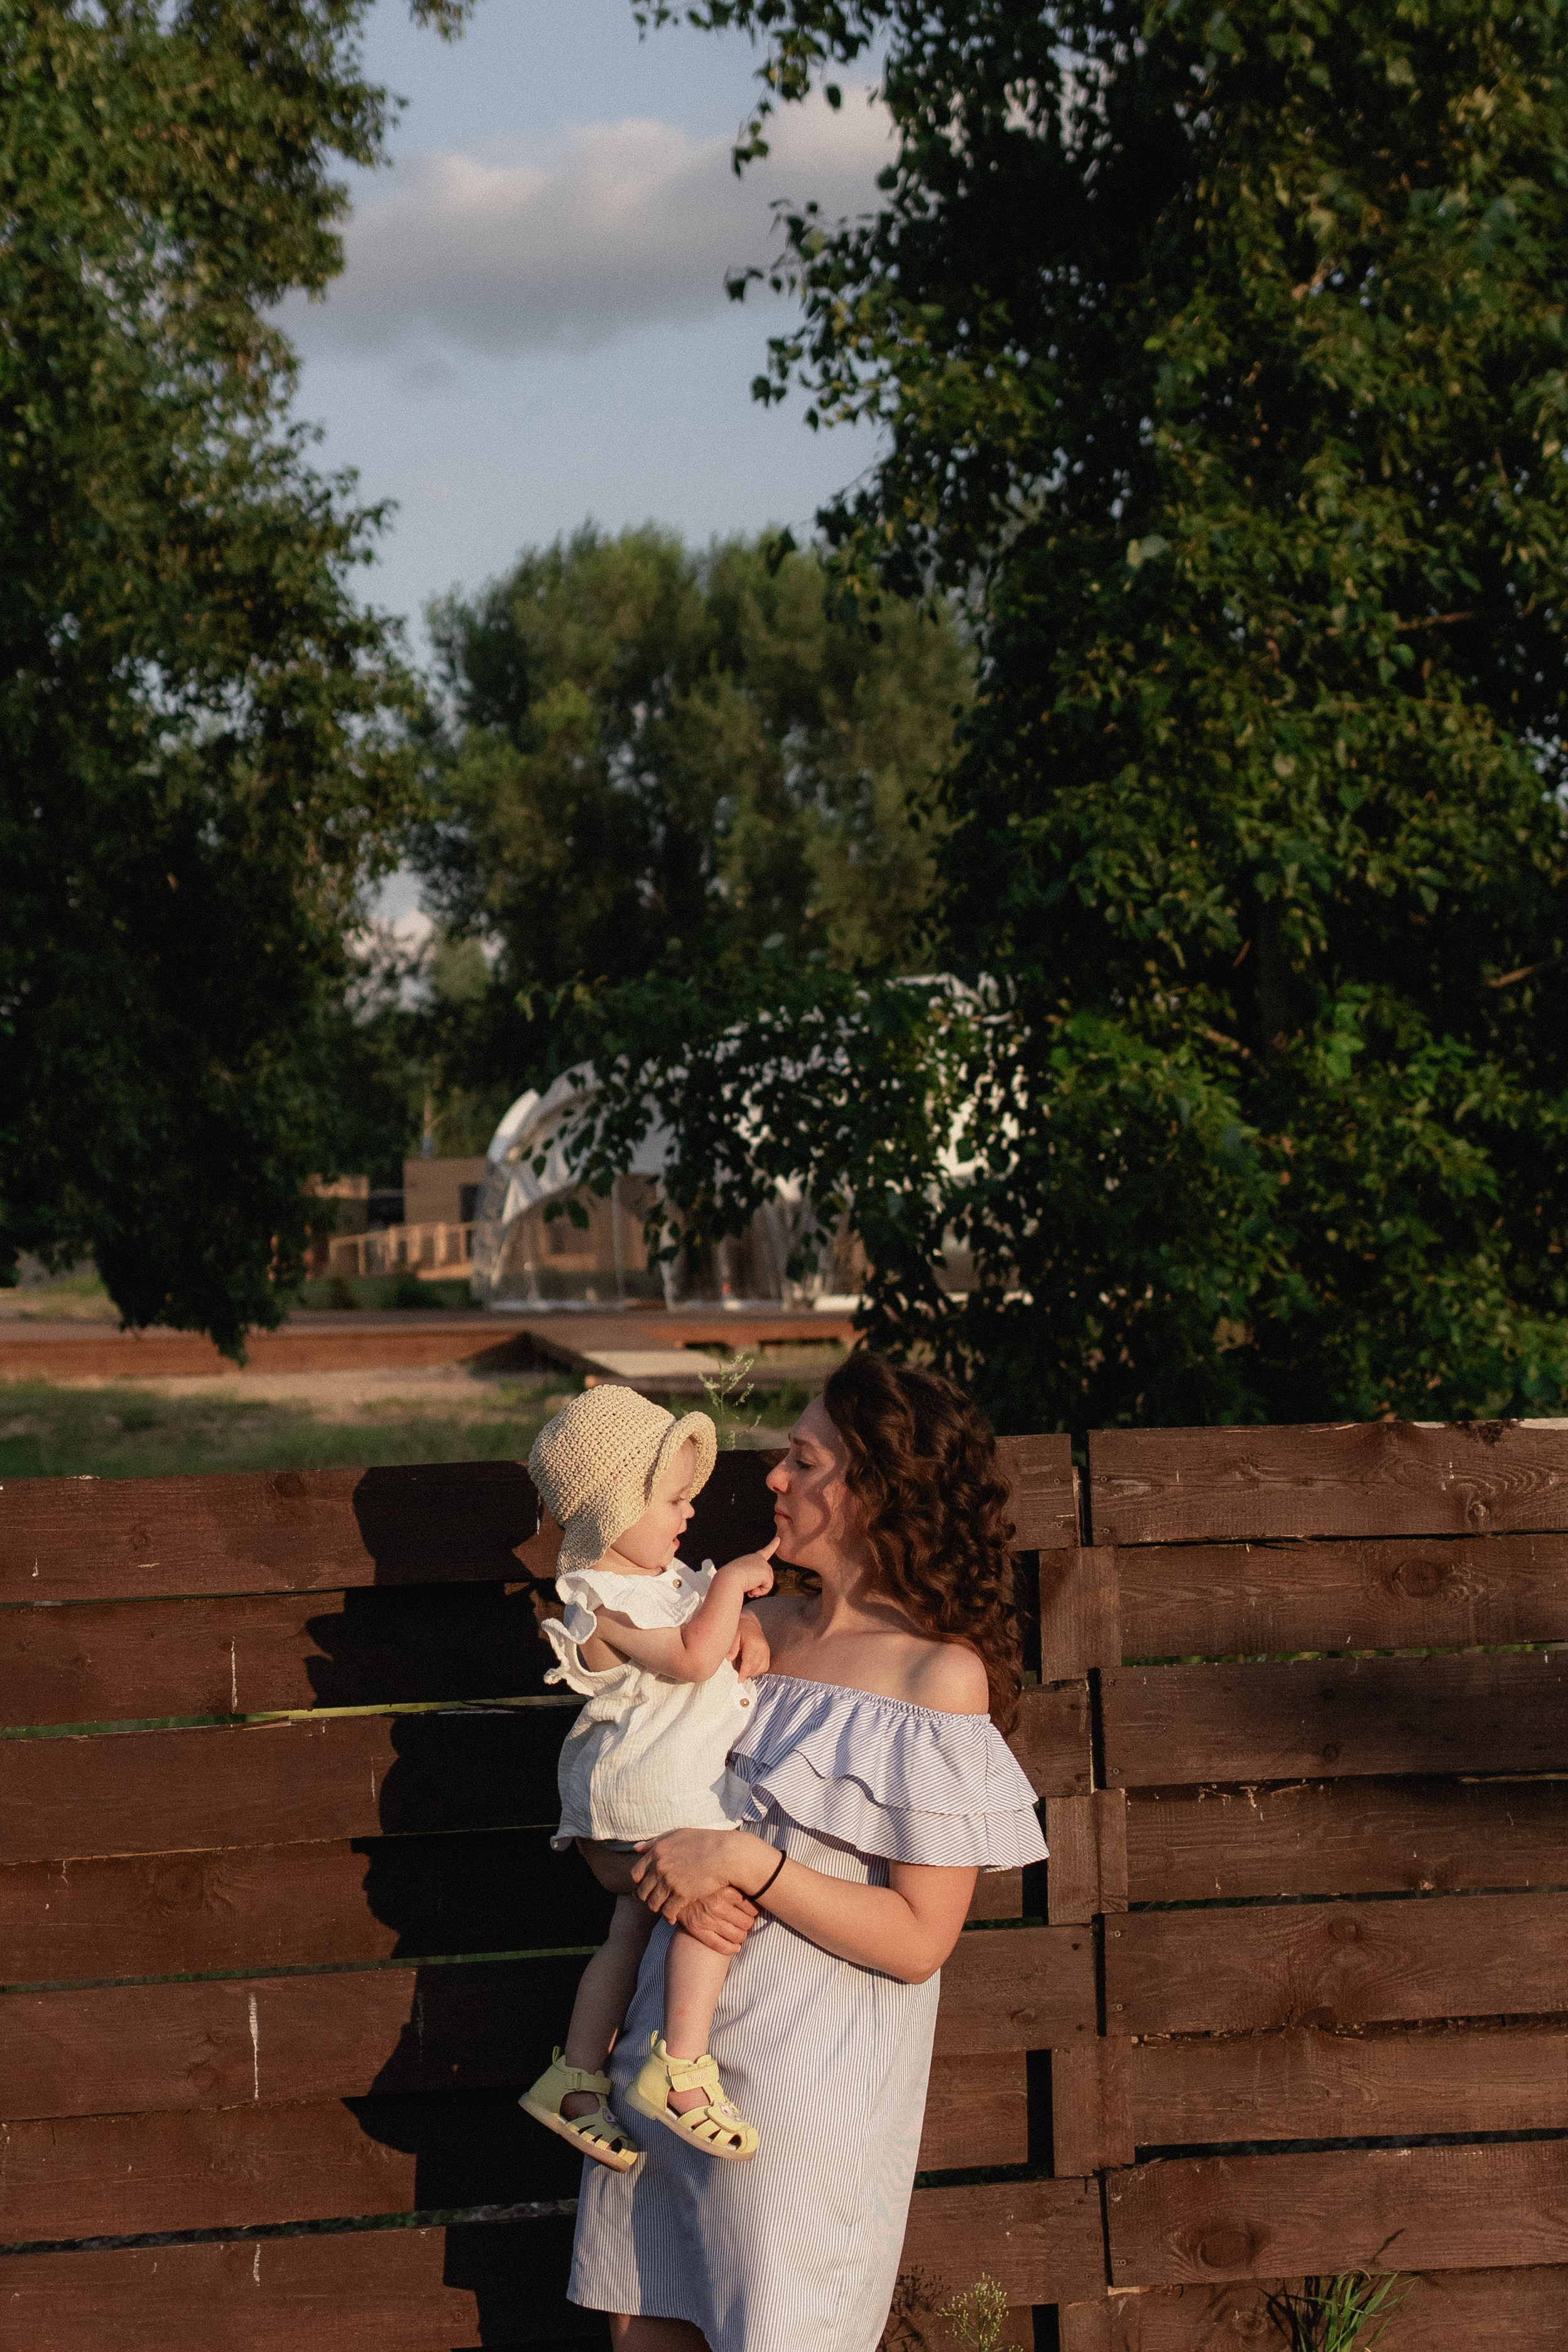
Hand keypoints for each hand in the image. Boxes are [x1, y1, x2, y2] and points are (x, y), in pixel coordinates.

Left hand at [632, 1827, 771, 1920]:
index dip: (641, 1882)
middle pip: (643, 1891)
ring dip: (658, 1909)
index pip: (636, 1874)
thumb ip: (655, 1842)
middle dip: (648, 1898)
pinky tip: (673, 1917)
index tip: (649, 1886)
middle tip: (656, 1901)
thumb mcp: (677, 1835)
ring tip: (665, 1910)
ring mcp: (669, 1881)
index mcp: (657, 1851)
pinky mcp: (681, 1895)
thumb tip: (636, 1848)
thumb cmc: (704, 1842)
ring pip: (653, 1904)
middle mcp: (659, 1866)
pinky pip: (667, 1912)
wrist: (725, 1854)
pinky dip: (669, 1917)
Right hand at [674, 1885, 759, 1956]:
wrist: (674, 1889)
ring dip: (741, 1936)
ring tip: (739, 1931)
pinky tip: (735, 1946)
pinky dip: (731, 1948)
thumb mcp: (721, 1877)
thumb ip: (738, 1882)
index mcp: (726, 1889)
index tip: (750, 1910)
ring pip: (738, 1935)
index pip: (752, 1907)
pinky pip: (721, 1946)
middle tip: (745, 1920)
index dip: (753, 1911)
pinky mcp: (697, 1930)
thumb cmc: (703, 1883)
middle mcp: (717, 1904)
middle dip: (748, 1923)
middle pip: (747, 1922)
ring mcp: (707, 1918)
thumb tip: (762, 1888)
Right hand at [719, 1536, 777, 1599]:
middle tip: (748, 1586)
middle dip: (760, 1584)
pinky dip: (760, 1591)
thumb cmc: (730, 1580)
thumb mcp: (741, 1577)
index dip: (773, 1545)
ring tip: (748, 1587)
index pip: (764, 1552)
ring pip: (768, 1582)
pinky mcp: (765, 1572)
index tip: (778, 1539)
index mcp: (751, 1558)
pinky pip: (768, 1587)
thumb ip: (752, 1579)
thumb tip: (754, 1591)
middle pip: (767, 1575)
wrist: (728, 1579)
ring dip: (759, 1589)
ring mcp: (762, 1564)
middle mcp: (758, 1559)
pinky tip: (751, 1590)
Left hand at [728, 1609, 770, 1678]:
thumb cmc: (741, 1629)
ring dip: (751, 1672)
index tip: (739, 1680)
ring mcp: (767, 1651)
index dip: (744, 1673)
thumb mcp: (733, 1635)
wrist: (749, 1623)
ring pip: (760, 1669)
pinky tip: (749, 1666)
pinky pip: (764, 1667)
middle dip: (746, 1673)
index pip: (749, 1662)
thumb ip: (731, 1647)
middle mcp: (762, 1648)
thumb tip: (730, 1659)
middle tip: (736, 1672)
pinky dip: (756, 1670)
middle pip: (755, 1667)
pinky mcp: (768, 1655)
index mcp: (754, 1643)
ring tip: (742, 1667)